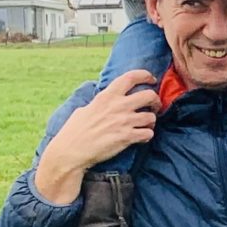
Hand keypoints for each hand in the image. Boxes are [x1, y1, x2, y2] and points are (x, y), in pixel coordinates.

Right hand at [32, 70, 159, 203]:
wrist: (71, 151)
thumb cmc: (74, 131)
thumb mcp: (85, 109)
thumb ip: (99, 103)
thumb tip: (104, 101)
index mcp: (106, 96)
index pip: (131, 77)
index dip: (145, 75)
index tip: (151, 79)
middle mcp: (118, 106)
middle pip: (149, 95)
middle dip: (156, 101)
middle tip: (153, 107)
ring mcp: (124, 121)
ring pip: (152, 117)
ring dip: (151, 122)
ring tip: (145, 125)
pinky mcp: (127, 137)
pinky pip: (149, 133)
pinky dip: (147, 135)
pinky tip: (141, 137)